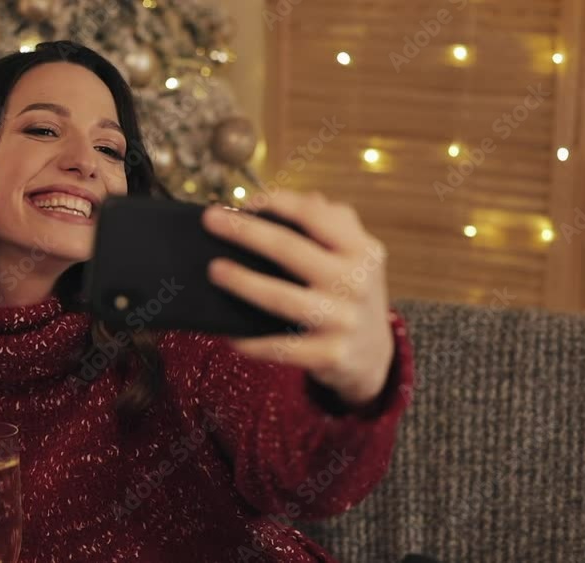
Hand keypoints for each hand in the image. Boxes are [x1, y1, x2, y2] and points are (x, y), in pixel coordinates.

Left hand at [201, 190, 393, 407]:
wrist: (374, 353)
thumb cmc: (351, 291)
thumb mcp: (356, 254)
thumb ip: (329, 220)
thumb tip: (285, 200)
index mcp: (362, 250)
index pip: (315, 215)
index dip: (277, 203)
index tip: (244, 201)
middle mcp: (355, 283)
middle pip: (289, 250)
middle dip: (245, 232)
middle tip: (210, 220)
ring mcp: (342, 321)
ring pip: (281, 298)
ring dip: (242, 282)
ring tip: (214, 270)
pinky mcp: (328, 355)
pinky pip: (279, 346)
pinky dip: (250, 341)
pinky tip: (227, 332)